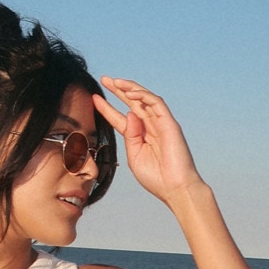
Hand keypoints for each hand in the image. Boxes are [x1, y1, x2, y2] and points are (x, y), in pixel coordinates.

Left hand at [94, 77, 204, 204]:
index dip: (107, 108)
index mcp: (139, 137)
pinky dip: (143, 96)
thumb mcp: (134, 156)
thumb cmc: (156, 178)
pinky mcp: (170, 123)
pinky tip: (130, 94)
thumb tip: (129, 114)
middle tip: (104, 79)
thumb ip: (129, 136)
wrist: (175, 189)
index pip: (120, 117)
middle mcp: (150, 127)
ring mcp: (160, 124)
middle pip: (132, 103)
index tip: (93, 98)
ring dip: (130, 88)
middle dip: (119, 90)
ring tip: (115, 82)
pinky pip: (156, 103)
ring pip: (145, 99)